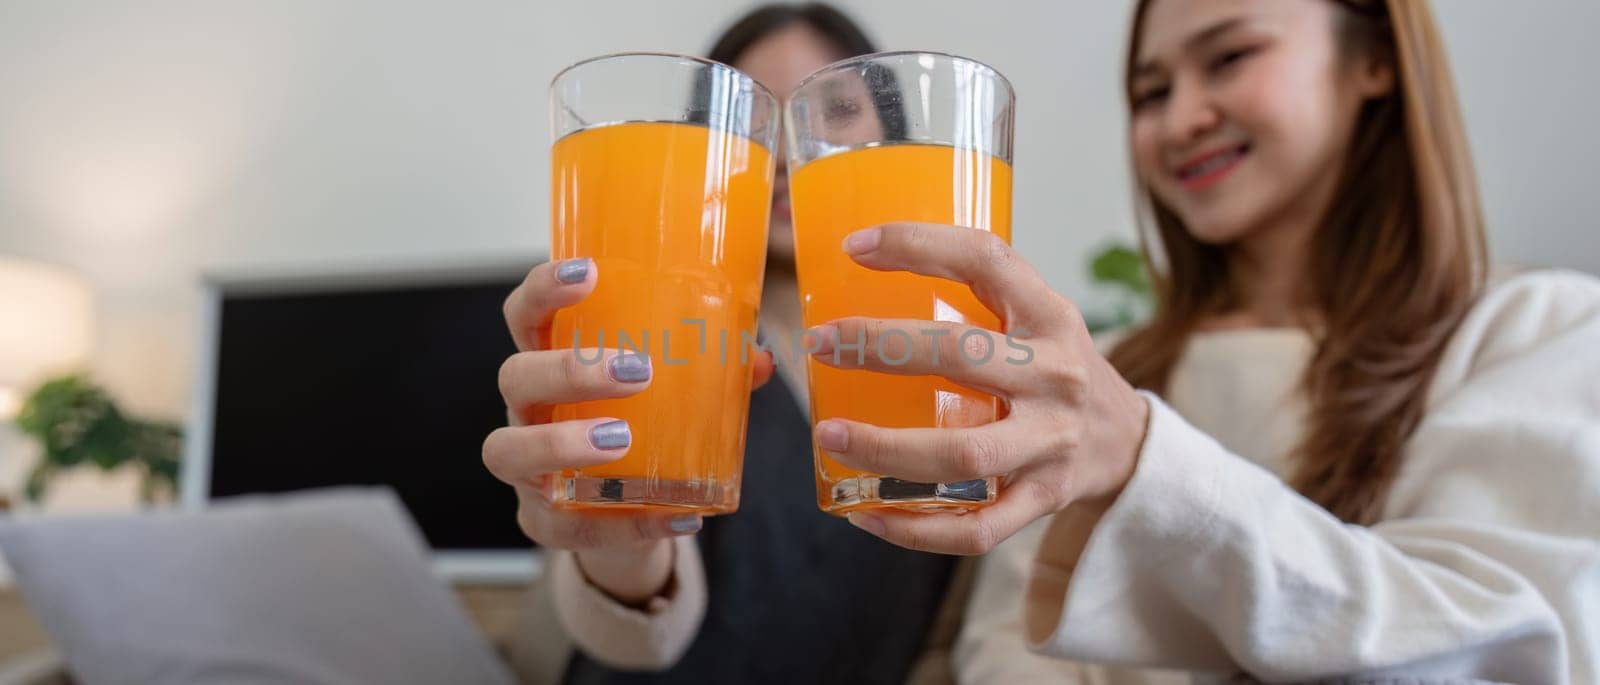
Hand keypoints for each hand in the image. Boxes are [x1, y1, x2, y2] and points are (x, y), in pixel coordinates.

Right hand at [484, 257, 773, 601]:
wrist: (621, 514)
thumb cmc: (638, 431)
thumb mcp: (669, 397)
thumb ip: (710, 375)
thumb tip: (759, 358)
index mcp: (550, 363)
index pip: (525, 315)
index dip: (544, 289)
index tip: (588, 272)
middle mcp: (526, 411)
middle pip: (515, 376)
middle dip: (570, 369)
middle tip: (637, 370)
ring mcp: (525, 469)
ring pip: (507, 449)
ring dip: (561, 441)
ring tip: (621, 439)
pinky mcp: (542, 522)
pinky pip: (564, 526)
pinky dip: (624, 524)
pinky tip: (675, 517)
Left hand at [808, 223, 1150, 555]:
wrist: (1129, 442)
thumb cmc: (1056, 368)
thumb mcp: (1038, 316)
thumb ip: (976, 296)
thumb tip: (860, 273)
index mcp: (1050, 315)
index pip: (985, 260)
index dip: (918, 244)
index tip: (854, 247)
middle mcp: (1055, 374)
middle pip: (959, 356)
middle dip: (878, 348)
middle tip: (819, 344)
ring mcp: (1051, 442)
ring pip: (962, 454)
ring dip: (886, 448)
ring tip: (829, 434)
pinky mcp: (1044, 498)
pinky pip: (976, 528)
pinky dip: (915, 530)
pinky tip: (865, 515)